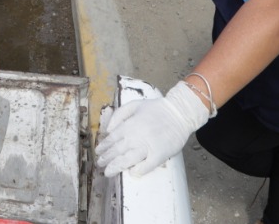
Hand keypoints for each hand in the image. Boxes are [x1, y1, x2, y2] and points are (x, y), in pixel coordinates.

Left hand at [95, 81, 209, 177]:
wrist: (180, 113)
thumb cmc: (157, 109)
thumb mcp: (135, 105)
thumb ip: (120, 114)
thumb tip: (108, 129)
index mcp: (130, 124)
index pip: (112, 138)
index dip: (104, 146)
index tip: (98, 152)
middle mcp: (137, 136)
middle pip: (117, 150)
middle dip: (106, 159)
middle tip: (100, 164)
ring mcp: (149, 146)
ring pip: (128, 159)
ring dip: (116, 166)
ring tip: (108, 172)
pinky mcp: (160, 154)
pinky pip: (147, 166)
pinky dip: (138, 170)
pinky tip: (132, 173)